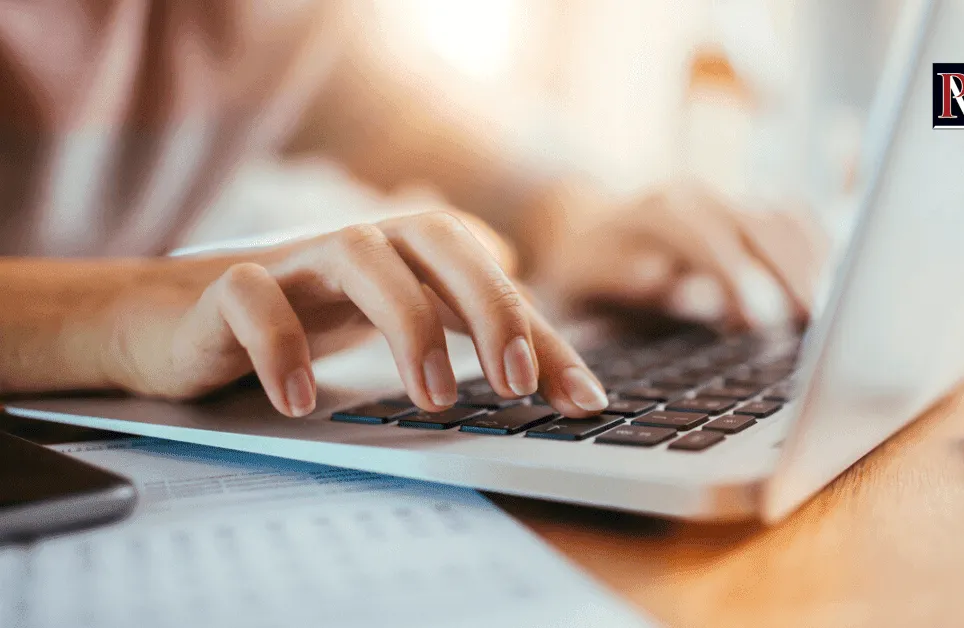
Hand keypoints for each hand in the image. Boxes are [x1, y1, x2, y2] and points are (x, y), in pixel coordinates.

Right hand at [101, 207, 609, 418]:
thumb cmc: (302, 318)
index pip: (493, 279)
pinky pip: (253, 297)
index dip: (545, 336)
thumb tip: (553, 357)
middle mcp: (362, 244)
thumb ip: (469, 335)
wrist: (173, 318)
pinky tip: (302, 400)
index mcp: (408, 254)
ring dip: (406, 322)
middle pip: (437, 238)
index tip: (584, 400)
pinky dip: (281, 345)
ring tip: (435, 398)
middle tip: (516, 383)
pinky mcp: (225, 289)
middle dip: (488, 305)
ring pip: (359, 254)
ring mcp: (294, 260)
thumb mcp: (393, 325)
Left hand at [531, 183, 827, 328]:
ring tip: (829, 310)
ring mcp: (722, 198)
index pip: (704, 235)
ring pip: (781, 217)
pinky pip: (792, 218)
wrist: (579, 224)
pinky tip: (833, 283)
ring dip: (810, 260)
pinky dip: (817, 247)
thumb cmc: (581, 268)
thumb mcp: (583, 278)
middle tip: (812, 318)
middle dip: (787, 270)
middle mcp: (694, 196)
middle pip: (756, 222)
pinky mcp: (743, 210)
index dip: (734, 274)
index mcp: (654, 210)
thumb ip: (623, 278)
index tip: (756, 318)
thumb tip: (663, 278)